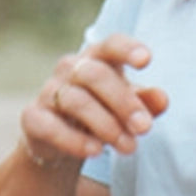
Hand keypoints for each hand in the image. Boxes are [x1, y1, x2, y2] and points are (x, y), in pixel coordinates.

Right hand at [19, 34, 168, 167]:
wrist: (61, 142)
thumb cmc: (103, 111)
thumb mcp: (128, 105)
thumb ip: (146, 101)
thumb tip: (163, 99)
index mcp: (97, 57)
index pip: (110, 44)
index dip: (127, 48)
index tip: (147, 59)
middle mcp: (71, 68)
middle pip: (95, 75)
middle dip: (124, 102)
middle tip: (145, 128)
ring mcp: (49, 91)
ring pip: (76, 101)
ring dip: (106, 125)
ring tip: (129, 147)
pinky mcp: (32, 117)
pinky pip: (51, 126)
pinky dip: (75, 140)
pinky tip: (96, 151)